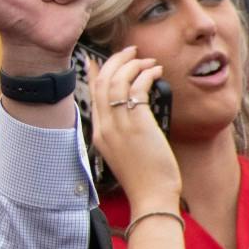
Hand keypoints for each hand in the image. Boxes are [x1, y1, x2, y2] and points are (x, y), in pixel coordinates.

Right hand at [86, 47, 177, 206]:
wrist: (152, 197)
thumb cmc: (145, 180)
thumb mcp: (124, 154)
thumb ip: (122, 133)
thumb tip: (132, 114)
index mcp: (100, 133)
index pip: (93, 94)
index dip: (96, 73)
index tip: (99, 60)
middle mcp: (105, 126)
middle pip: (102, 82)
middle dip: (115, 61)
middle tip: (130, 51)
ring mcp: (119, 125)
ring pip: (117, 81)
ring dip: (133, 65)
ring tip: (147, 60)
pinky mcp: (138, 124)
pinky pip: (137, 88)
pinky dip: (146, 75)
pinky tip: (156, 72)